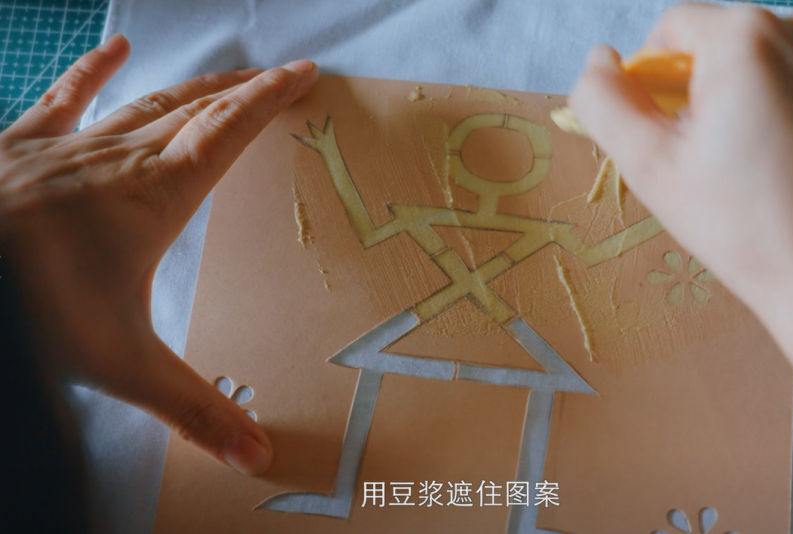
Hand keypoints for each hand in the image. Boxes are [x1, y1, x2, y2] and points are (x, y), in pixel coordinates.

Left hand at [0, 34, 318, 475]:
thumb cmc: (29, 310)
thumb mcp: (121, 366)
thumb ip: (194, 408)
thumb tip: (259, 457)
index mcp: (157, 198)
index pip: (228, 133)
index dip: (268, 101)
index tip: (302, 76)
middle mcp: (120, 160)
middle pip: (197, 109)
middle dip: (244, 90)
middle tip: (281, 76)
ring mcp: (69, 146)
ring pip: (147, 103)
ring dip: (193, 86)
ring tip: (228, 73)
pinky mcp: (24, 146)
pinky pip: (69, 98)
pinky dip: (95, 72)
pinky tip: (115, 49)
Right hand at [570, 4, 792, 530]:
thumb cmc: (744, 229)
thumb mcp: (648, 168)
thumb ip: (604, 102)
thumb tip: (600, 62)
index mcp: (745, 38)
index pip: (675, 29)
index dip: (657, 80)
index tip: (673, 133)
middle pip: (737, 44)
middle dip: (719, 90)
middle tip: (723, 159)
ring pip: (791, 61)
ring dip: (774, 96)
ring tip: (778, 165)